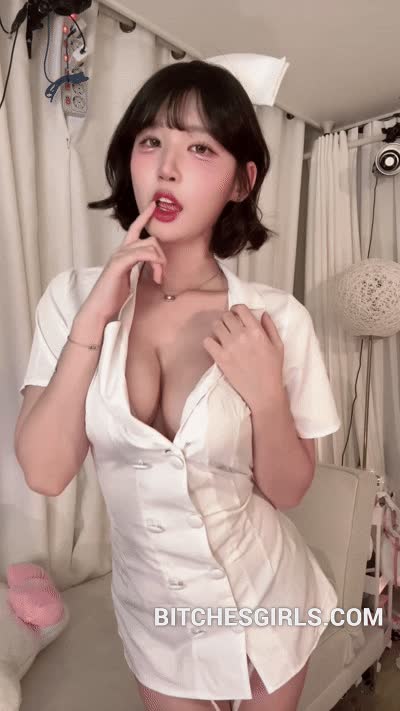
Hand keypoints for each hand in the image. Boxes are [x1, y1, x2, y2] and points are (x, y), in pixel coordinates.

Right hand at [77, 200, 166, 323]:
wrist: (99, 309)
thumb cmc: (113, 297)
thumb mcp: (130, 278)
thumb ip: (139, 268)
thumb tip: (153, 265)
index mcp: (123, 253)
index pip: (134, 229)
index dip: (144, 216)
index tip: (154, 206)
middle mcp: (120, 251)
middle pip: (150, 240)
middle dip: (161, 257)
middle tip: (161, 276)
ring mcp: (118, 257)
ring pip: (149, 246)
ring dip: (159, 263)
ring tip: (158, 279)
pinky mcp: (118, 265)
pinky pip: (140, 254)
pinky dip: (152, 260)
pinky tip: (155, 273)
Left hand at [202, 304, 284, 410]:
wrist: (264, 393)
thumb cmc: (273, 370)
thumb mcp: (278, 346)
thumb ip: (270, 327)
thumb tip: (262, 313)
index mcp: (256, 331)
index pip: (240, 309)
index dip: (236, 309)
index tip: (236, 315)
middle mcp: (242, 336)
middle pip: (226, 316)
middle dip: (227, 319)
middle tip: (229, 327)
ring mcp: (229, 347)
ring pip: (215, 326)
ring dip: (218, 328)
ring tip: (223, 336)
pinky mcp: (220, 358)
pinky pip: (207, 341)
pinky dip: (210, 342)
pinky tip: (216, 346)